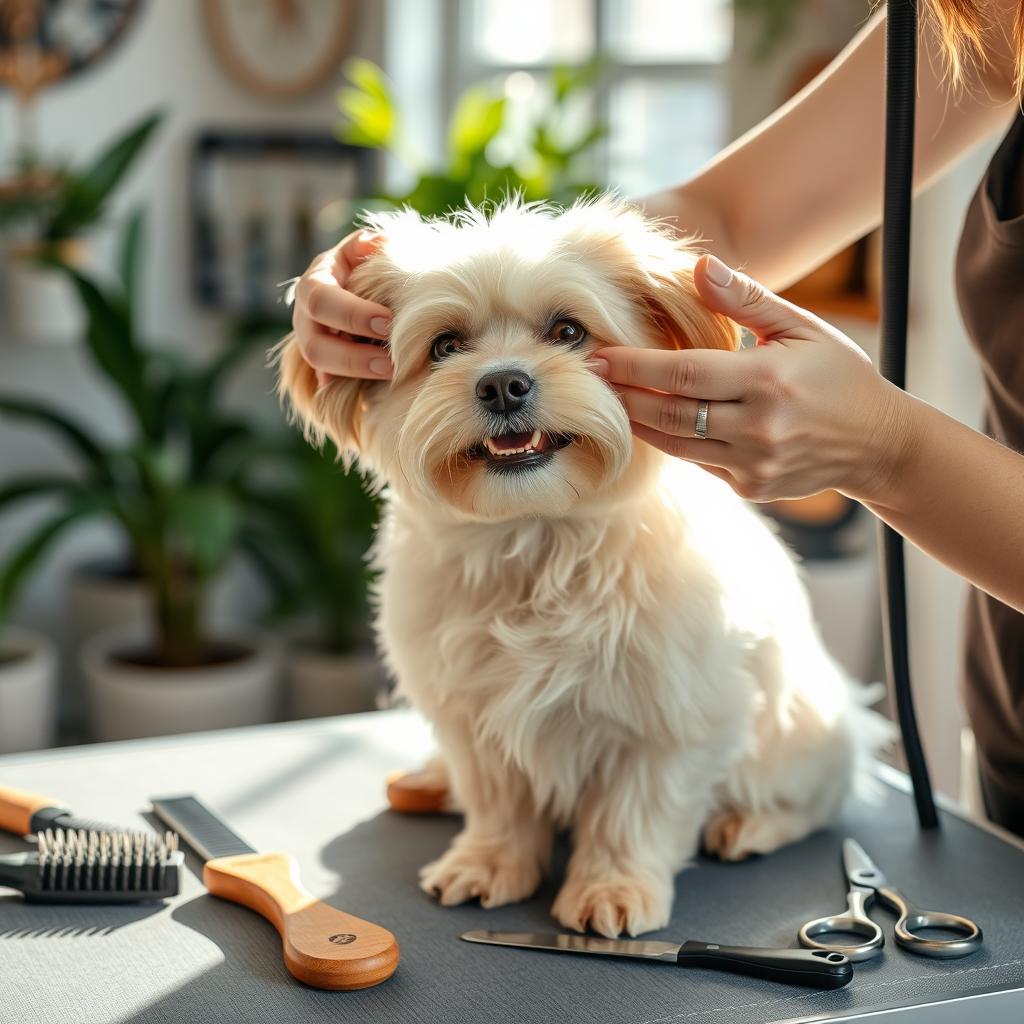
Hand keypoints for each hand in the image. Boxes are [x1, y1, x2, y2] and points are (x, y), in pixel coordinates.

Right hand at [291, 230, 393, 385]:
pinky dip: (348, 389)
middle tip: (391, 362)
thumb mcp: (364, 250)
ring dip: (356, 374)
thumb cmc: (365, 265)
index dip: (353, 314)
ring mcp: (311, 344)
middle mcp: (304, 318)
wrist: (358, 289)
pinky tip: (376, 393)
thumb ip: (370, 245)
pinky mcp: (323, 367)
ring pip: (320, 369)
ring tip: (391, 373)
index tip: (388, 322)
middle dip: (353, 356)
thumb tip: (378, 243)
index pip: (321, 301)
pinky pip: (328, 384)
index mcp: (314, 284)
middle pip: (314, 345)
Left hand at [593, 255, 912, 502]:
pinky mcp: (749, 486)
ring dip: (636, 423)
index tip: (599, 357)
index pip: (683, 373)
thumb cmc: (838, 376)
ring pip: (674, 444)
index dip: (635, 366)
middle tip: (588, 379)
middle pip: (668, 413)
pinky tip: (648, 422)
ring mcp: (752, 463)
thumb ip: (747, 299)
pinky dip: (671, 442)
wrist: (877, 444)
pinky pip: (696, 462)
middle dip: (623, 395)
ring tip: (607, 400)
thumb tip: (699, 267)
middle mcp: (758, 427)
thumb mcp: (801, 327)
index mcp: (768, 380)